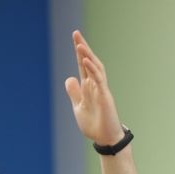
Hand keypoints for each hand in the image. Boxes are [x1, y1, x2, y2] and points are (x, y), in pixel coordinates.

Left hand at [64, 30, 124, 146]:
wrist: (105, 139)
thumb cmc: (94, 124)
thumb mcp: (79, 107)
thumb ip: (74, 93)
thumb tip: (69, 78)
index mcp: (88, 87)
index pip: (83, 65)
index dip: (79, 52)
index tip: (75, 38)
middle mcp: (95, 85)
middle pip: (89, 62)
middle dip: (83, 47)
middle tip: (76, 33)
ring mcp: (101, 90)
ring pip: (95, 68)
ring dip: (87, 55)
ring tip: (79, 44)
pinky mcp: (105, 96)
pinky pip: (98, 80)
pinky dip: (92, 69)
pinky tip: (85, 61)